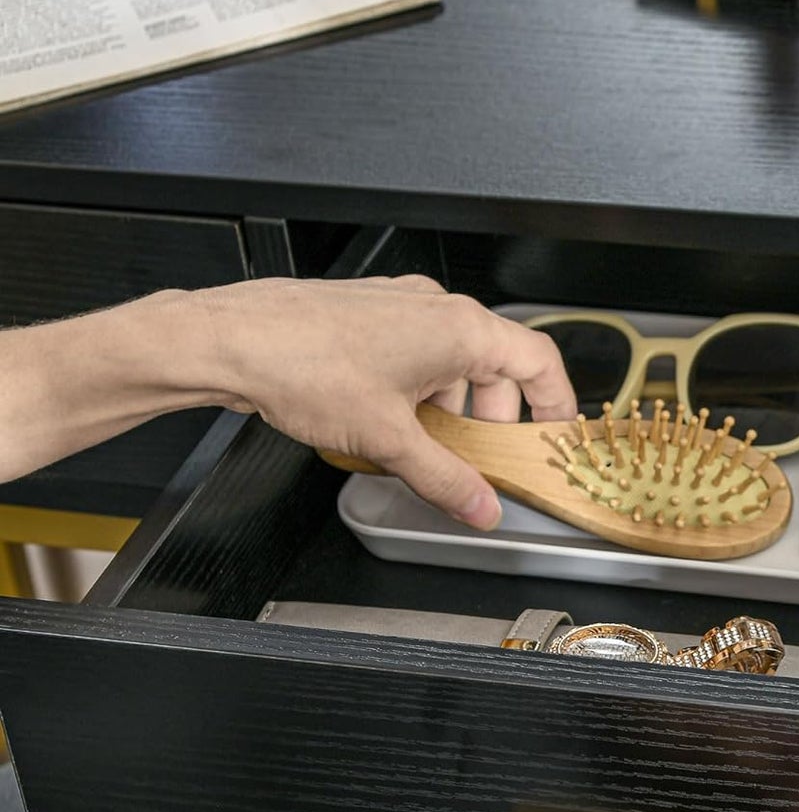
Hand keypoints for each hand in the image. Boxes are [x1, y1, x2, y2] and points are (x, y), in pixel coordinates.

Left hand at [188, 274, 576, 528]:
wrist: (229, 340)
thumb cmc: (302, 363)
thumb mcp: (389, 440)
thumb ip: (446, 479)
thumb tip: (480, 506)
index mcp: (460, 327)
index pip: (539, 361)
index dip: (555, 403)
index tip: (554, 436)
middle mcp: (436, 307)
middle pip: (495, 367)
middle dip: (492, 419)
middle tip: (480, 461)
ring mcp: (402, 306)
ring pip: (452, 363)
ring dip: (451, 408)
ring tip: (424, 448)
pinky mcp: (371, 314)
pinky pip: (418, 354)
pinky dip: (419, 391)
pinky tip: (391, 424)